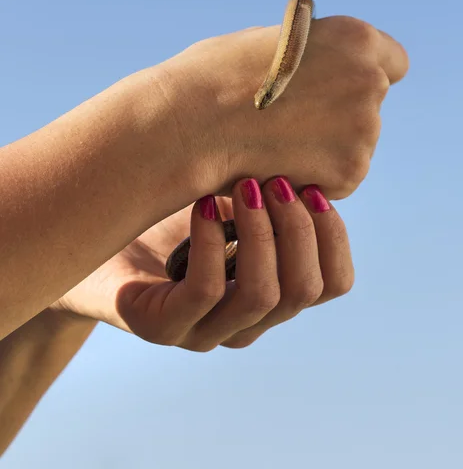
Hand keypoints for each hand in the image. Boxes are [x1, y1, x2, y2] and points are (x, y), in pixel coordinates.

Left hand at [52, 177, 352, 350]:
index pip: (334, 284)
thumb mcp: (233, 200)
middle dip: (297, 228)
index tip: (315, 191)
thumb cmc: (172, 217)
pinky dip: (212, 242)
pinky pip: (205, 292)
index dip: (335, 237)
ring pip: (261, 295)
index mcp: (274, 295)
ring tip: (244, 185)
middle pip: (304, 290)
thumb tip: (312, 160)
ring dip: (260, 232)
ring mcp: (205, 331)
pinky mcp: (162, 327)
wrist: (99, 240)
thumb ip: (272, 195)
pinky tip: (202, 206)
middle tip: (274, 180)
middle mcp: (248, 322)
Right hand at [154, 14, 407, 201]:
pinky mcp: (348, 175)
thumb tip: (316, 64)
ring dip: (326, 147)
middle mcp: (369, 83)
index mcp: (354, 39)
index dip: (363, 75)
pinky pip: (339, 177)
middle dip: (339, 113)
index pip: (393, 62)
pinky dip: (315, 176)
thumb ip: (308, 53)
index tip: (340, 87)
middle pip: (369, 104)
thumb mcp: (270, 43)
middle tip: (291, 120)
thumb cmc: (213, 78)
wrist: (188, 127)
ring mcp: (362, 133)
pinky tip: (278, 165)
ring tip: (275, 144)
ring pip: (354, 144)